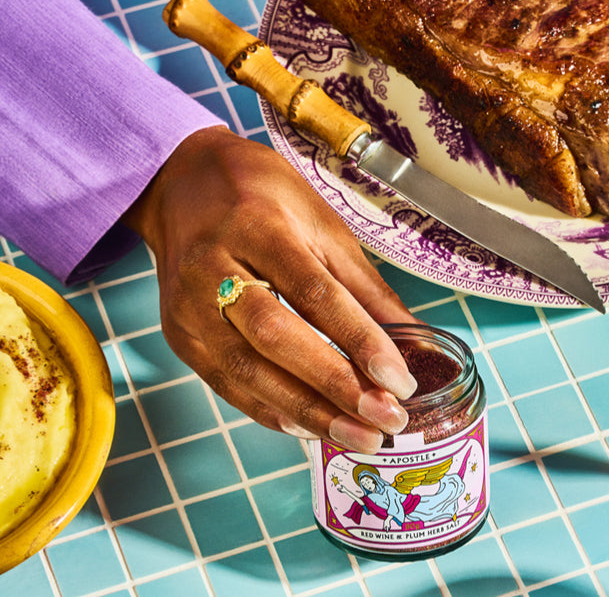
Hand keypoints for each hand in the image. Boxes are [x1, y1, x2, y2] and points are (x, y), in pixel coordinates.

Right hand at [123, 125, 417, 452]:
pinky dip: (272, 410)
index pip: (313, 292)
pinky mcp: (180, 337)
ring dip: (308, 411)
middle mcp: (214, 269)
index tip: (400, 380)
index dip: (359, 339)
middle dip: (335, 386)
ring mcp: (189, 308)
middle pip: (275, 337)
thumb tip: (413, 335)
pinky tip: (310, 427)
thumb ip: (363, 285)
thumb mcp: (321, 223)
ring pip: (248, 370)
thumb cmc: (260, 196)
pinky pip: (227, 384)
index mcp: (258, 228)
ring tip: (359, 435)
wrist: (182, 186)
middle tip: (385, 419)